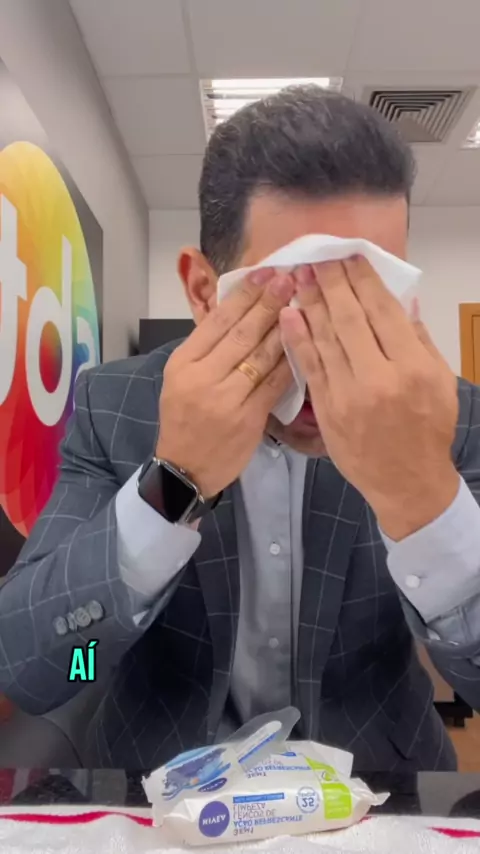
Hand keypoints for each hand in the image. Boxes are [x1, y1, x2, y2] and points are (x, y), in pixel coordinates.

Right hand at [157, 269, 294, 497]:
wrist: (185, 468)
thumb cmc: (184, 419)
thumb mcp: (181, 378)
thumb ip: (207, 348)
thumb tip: (240, 309)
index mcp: (184, 362)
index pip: (218, 320)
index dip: (245, 295)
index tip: (266, 272)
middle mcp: (203, 377)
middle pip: (242, 333)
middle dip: (269, 303)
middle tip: (291, 278)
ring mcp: (226, 399)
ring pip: (261, 356)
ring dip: (285, 327)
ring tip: (303, 302)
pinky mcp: (249, 418)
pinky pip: (275, 383)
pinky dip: (291, 362)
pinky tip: (307, 343)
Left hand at [280, 257, 459, 539]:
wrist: (407, 481)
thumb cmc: (429, 428)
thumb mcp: (441, 381)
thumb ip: (420, 339)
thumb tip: (403, 300)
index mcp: (413, 366)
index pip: (382, 311)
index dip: (363, 280)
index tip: (348, 257)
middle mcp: (380, 377)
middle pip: (349, 319)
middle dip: (330, 284)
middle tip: (314, 259)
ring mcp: (349, 395)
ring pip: (325, 339)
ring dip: (310, 304)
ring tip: (297, 277)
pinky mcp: (327, 411)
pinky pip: (310, 368)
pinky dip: (298, 340)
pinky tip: (289, 316)